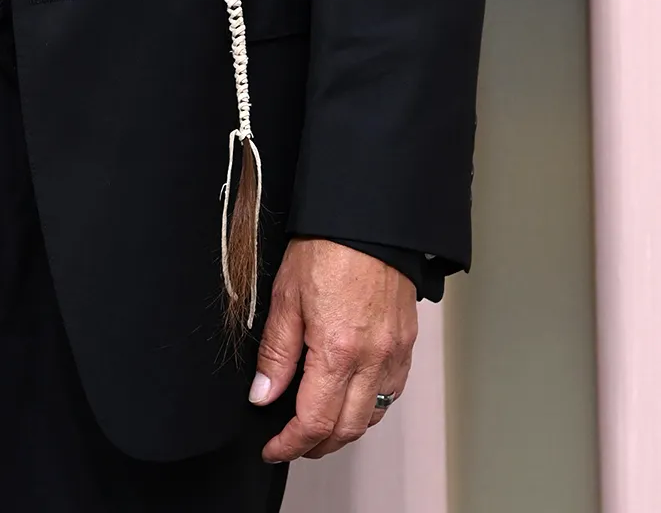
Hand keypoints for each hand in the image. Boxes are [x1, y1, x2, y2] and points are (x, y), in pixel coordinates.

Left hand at [250, 237, 416, 461]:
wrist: (367, 219)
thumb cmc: (326, 247)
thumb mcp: (286, 297)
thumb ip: (275, 354)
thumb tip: (262, 396)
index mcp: (338, 351)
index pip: (314, 421)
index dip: (290, 444)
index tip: (273, 449)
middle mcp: (372, 359)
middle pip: (346, 429)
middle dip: (316, 445)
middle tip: (291, 443)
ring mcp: (394, 353)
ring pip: (373, 416)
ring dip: (345, 430)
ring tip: (318, 425)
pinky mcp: (406, 343)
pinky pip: (392, 391)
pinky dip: (371, 406)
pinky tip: (352, 397)